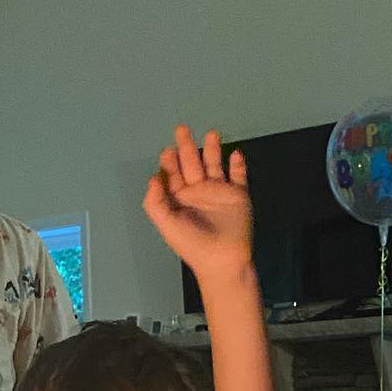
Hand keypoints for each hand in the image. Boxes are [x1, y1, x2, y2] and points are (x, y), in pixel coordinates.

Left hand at [143, 126, 252, 286]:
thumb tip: (153, 178)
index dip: (169, 162)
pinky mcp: (238, 196)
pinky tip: (235, 153)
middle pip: (192, 164)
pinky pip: (238, 176)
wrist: (222, 261)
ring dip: (212, 149)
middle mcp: (199, 193)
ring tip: (211, 133)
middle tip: (182, 129)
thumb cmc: (193, 245)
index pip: (173, 175)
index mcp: (181, 200)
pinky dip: (238, 165)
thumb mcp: (166, 224)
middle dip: (187, 147)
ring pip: (214, 165)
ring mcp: (219, 193)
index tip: (167, 151)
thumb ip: (155, 202)